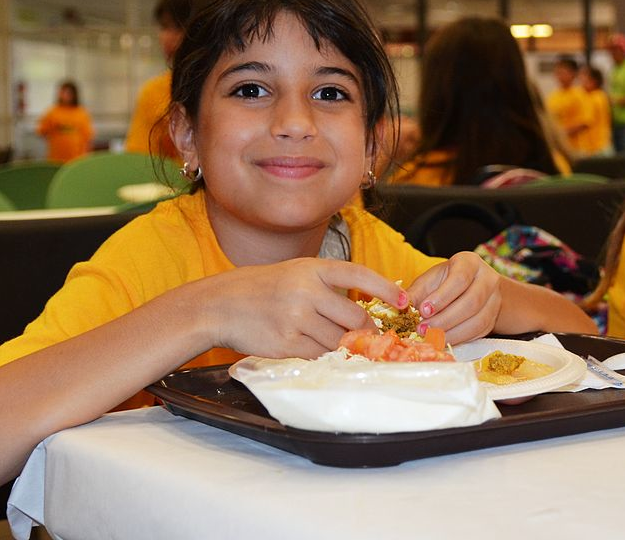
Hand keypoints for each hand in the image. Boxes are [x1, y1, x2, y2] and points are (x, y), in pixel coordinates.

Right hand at [190, 259, 405, 357]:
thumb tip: (364, 309)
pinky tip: (320, 350)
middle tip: (372, 337)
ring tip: (342, 345)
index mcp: (313, 269)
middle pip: (355, 317)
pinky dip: (326, 356)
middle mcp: (307, 291)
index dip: (386, 288)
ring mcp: (297, 318)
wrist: (221, 305)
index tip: (403, 300)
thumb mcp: (296, 274)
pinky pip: (320, 355)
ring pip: (339, 340)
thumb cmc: (263, 289)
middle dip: (368, 331)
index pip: (359, 275)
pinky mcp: (287, 343)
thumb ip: (327, 287)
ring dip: (346, 346)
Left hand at [406, 252, 503, 344]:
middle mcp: (487, 279)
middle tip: (423, 329)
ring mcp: (494, 300)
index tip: (424, 310)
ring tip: (430, 336)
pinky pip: (478, 332)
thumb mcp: (430, 281)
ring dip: (451, 332)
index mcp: (470, 263)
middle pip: (471, 302)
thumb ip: (416, 293)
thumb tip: (401, 305)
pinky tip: (441, 340)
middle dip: (445, 319)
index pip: (460, 279)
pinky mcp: (492, 319)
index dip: (442, 297)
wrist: (470, 289)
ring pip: (477, 320)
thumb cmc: (444, 282)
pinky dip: (458, 339)